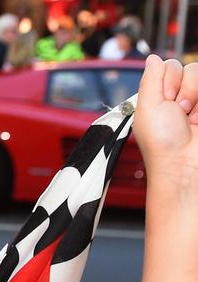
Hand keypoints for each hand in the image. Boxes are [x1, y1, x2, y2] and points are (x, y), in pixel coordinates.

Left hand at [135, 55, 197, 181]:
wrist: (183, 164)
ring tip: (191, 119)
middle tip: (178, 112)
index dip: (168, 81)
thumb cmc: (162, 143)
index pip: (170, 65)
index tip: (165, 100)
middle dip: (184, 90)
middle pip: (191, 68)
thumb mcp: (146, 108)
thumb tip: (152, 58)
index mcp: (161, 95)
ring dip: (196, 98)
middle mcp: (182, 96)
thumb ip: (150, 80)